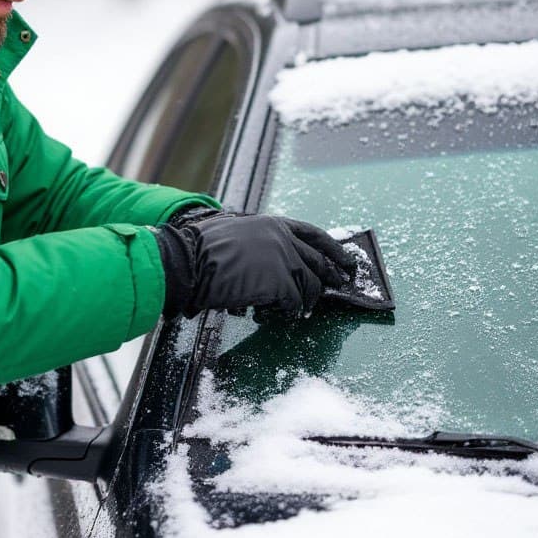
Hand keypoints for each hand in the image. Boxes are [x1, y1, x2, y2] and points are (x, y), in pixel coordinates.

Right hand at [153, 214, 355, 321]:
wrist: (190, 260)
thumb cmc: (202, 246)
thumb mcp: (233, 228)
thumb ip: (256, 237)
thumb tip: (266, 252)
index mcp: (273, 224)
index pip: (315, 234)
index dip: (334, 249)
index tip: (346, 260)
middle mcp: (284, 239)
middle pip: (319, 262)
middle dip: (331, 277)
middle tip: (338, 287)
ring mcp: (284, 261)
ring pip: (311, 286)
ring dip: (306, 300)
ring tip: (297, 308)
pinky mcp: (280, 283)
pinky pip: (295, 303)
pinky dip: (290, 311)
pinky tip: (281, 314)